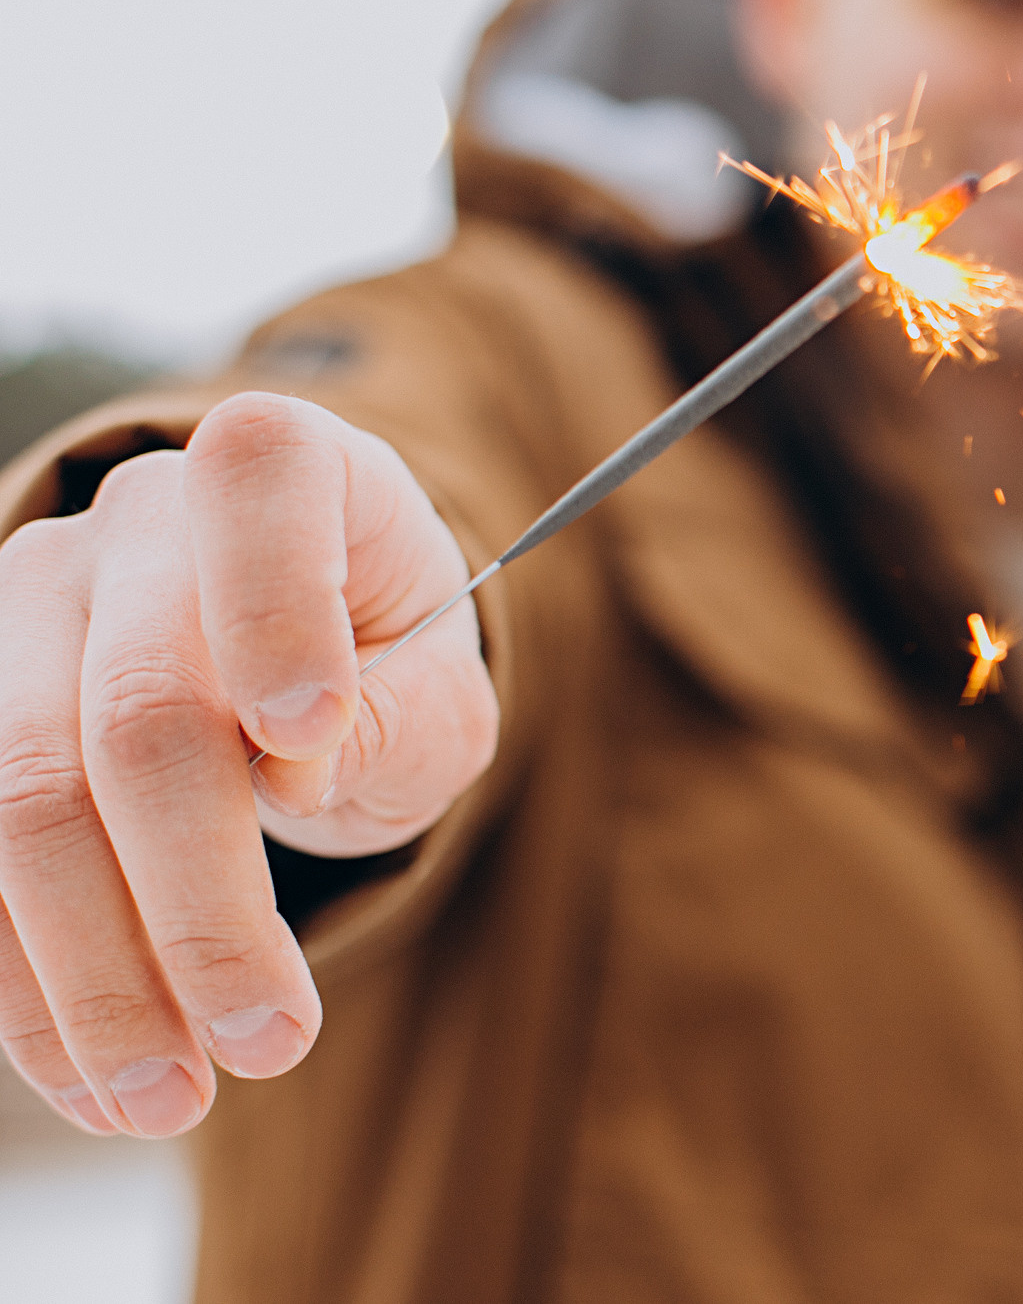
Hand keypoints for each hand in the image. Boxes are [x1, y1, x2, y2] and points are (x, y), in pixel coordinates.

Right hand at [0, 393, 497, 1136]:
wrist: (279, 650)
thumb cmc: (375, 661)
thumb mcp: (436, 685)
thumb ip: (402, 719)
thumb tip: (301, 769)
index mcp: (280, 466)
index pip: (260, 484)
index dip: (278, 613)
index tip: (313, 747)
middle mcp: (134, 515)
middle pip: (137, 713)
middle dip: (196, 902)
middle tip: (270, 1044)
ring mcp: (21, 600)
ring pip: (17, 797)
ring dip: (92, 974)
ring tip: (172, 1101)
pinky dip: (22, 985)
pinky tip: (90, 1077)